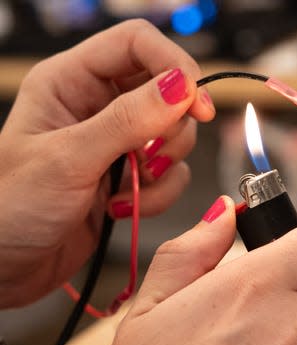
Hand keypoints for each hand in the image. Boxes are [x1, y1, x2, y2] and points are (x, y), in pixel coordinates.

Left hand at [0, 19, 215, 306]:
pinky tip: (122, 208)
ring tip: (132, 189)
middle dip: (172, 129)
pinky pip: (172, 175)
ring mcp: (115, 143)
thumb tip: (180, 86)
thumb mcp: (68, 160)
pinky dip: (160, 196)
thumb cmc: (8, 209)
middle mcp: (95, 106)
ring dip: (166, 169)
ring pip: (174, 136)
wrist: (1, 267)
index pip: (137, 44)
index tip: (195, 104)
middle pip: (167, 90)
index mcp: (69, 82)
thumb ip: (128, 120)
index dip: (174, 65)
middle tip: (154, 157)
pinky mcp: (130, 177)